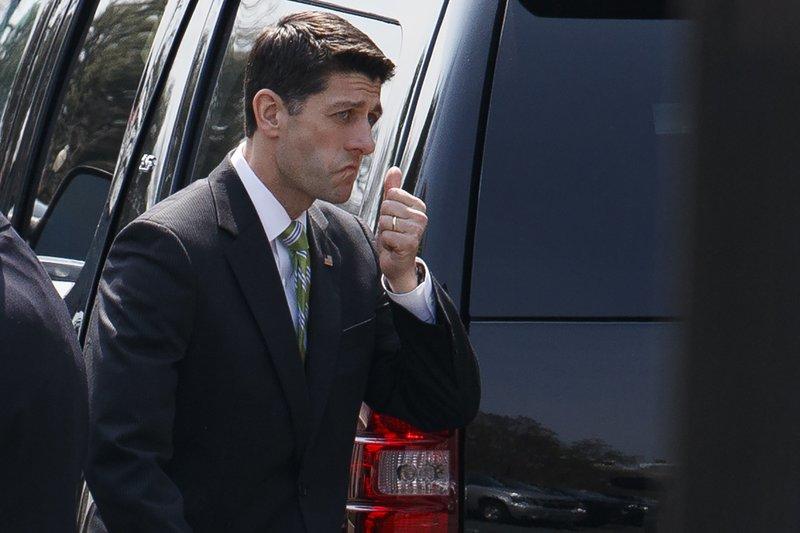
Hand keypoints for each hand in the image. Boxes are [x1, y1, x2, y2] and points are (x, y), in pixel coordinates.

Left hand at [376, 166, 427, 292]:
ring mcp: (417, 230)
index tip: (393, 218)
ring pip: (385, 221)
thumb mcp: (392, 210)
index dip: (386, 208)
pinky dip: (385, 242)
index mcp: (418, 206)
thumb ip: (393, 189)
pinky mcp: (410, 243)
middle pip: (387, 206)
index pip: (392, 194)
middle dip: (384, 220)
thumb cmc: (395, 236)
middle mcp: (421, 217)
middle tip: (392, 230)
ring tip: (393, 238)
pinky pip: (386, 235)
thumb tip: (394, 169)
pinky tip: (393, 247)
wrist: (398, 262)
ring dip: (384, 232)